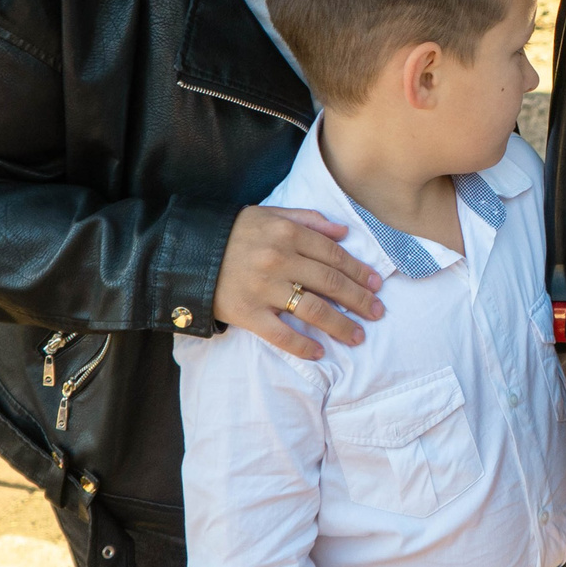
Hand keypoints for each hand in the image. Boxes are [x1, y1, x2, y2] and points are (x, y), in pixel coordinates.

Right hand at [213, 206, 383, 359]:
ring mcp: (264, 289)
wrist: (187, 254)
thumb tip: (344, 231)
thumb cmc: (233, 233)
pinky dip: (302, 345)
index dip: (359, 271)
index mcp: (288, 233)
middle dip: (359, 300)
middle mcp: (280, 260)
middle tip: (378, 312)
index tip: (377, 285)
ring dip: (340, 325)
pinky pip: (281, 334)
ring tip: (358, 336)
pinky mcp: (247, 313)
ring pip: (313, 310)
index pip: (334, 255)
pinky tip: (320, 352)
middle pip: (330, 283)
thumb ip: (308, 219)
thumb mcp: (269, 214)